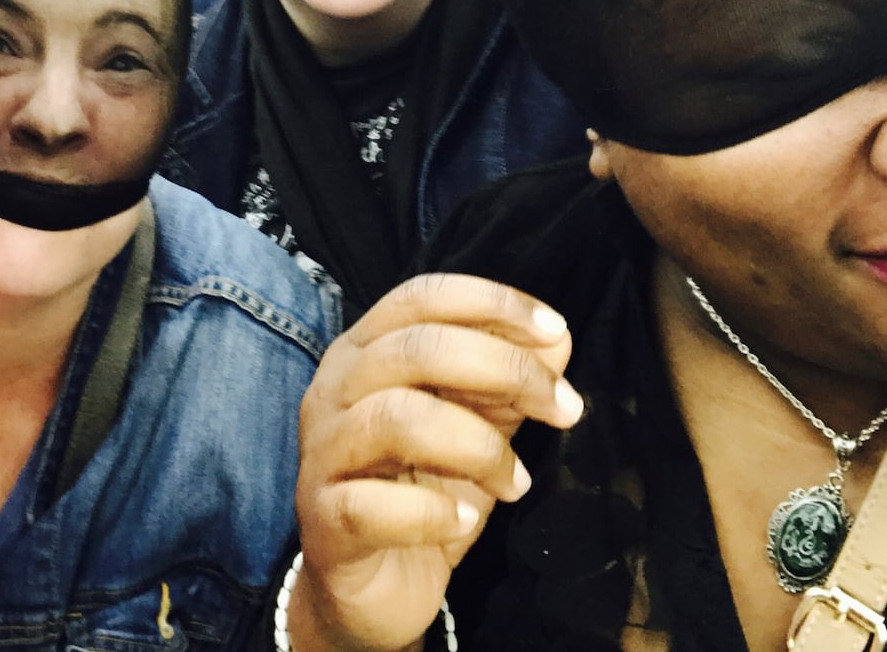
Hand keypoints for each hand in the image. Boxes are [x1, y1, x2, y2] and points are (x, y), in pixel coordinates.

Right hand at [287, 274, 582, 651]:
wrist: (373, 590)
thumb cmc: (423, 492)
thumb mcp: (477, 427)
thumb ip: (507, 382)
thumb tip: (556, 338)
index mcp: (365, 351)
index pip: (422, 296)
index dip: (492, 303)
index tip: (554, 332)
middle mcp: (334, 389)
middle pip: (416, 348)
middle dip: (505, 369)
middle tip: (563, 408)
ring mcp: (322, 454)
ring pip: (397, 418)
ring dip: (478, 447)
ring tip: (516, 482)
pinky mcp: (323, 520)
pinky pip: (374, 505)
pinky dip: (433, 515)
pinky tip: (463, 524)